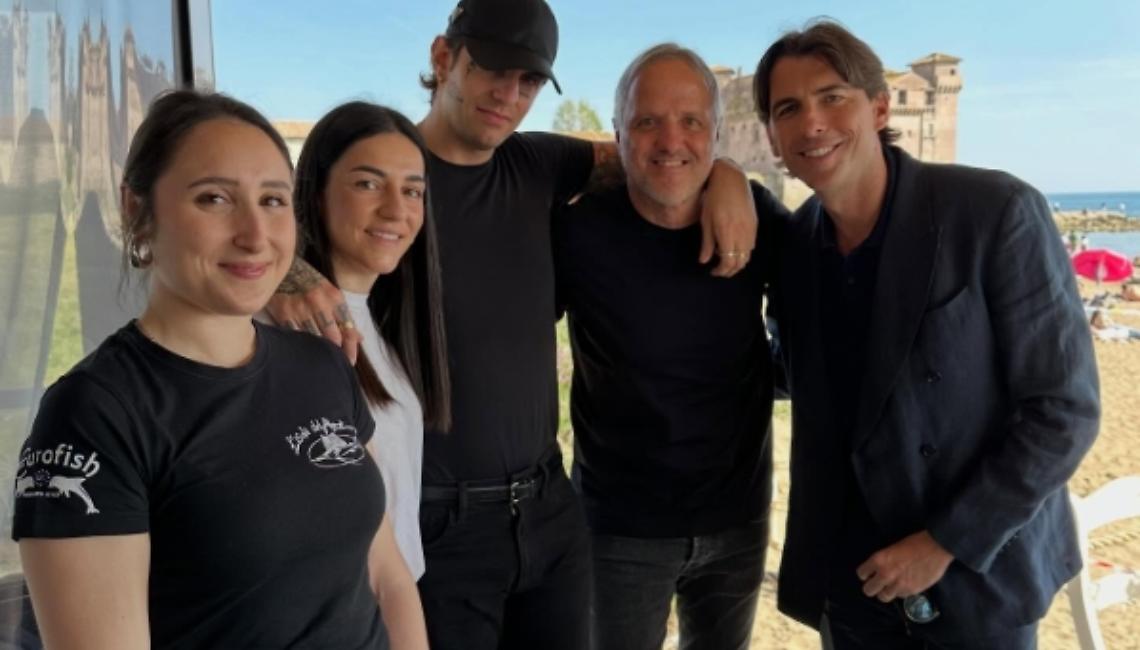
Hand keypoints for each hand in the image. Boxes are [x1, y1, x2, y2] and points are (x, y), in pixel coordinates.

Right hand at [266, 258, 360, 364]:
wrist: (281, 267)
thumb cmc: (308, 281)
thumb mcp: (329, 292)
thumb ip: (343, 315)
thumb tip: (359, 337)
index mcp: (334, 296)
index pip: (348, 326)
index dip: (351, 346)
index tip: (351, 360)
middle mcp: (319, 302)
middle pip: (332, 337)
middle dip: (337, 354)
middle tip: (338, 366)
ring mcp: (300, 309)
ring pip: (314, 339)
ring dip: (319, 352)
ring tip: (322, 363)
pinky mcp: (283, 314)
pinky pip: (296, 336)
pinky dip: (301, 345)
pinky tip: (304, 352)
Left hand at [699, 158, 756, 277]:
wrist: (731, 180)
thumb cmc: (714, 199)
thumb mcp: (706, 221)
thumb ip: (706, 243)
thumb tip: (704, 261)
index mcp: (727, 234)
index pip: (728, 262)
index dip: (721, 271)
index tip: (712, 271)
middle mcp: (742, 234)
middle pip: (740, 263)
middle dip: (729, 271)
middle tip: (719, 271)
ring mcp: (750, 230)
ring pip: (747, 256)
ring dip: (738, 263)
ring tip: (725, 261)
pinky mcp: (755, 224)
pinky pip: (751, 245)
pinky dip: (743, 253)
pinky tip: (734, 248)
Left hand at [856, 530, 953, 602]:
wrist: (936, 548)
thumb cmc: (914, 543)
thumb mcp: (892, 548)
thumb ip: (882, 562)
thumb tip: (877, 570)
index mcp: (879, 560)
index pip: (861, 574)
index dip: (865, 574)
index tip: (869, 573)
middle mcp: (885, 575)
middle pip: (868, 590)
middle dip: (871, 587)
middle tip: (877, 583)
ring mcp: (898, 585)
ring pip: (883, 597)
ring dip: (885, 592)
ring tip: (891, 586)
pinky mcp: (911, 592)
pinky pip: (899, 596)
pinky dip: (900, 592)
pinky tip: (905, 584)